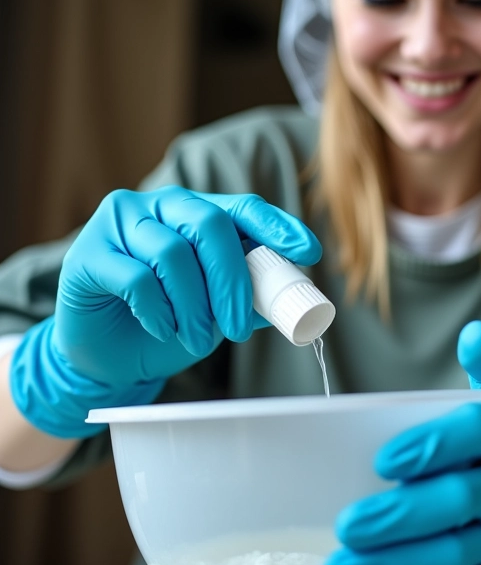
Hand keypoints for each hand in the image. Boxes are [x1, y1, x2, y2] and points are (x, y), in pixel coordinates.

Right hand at [10, 186, 320, 437]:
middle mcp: (157, 207)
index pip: (242, 207)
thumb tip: (289, 300)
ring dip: (194, 306)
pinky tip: (163, 329)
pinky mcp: (88, 254)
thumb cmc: (169, 324)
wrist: (108, 356)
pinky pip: (135, 278)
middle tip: (239, 328)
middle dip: (232, 280)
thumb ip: (249, 298)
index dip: (276, 226)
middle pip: (208, 224)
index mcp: (195, 213)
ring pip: (172, 253)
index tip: (308, 252)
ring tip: (197, 340)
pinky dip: (158, 311)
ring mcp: (119, 224)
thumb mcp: (217, 312)